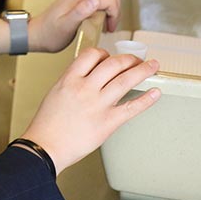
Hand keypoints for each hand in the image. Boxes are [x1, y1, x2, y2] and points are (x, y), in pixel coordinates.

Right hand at [20, 48, 160, 174]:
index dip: (104, 53)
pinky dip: (146, 99)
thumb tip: (89, 77)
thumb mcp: (55, 93)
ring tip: (152, 67)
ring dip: (143, 71)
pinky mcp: (108, 122)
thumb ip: (72, 82)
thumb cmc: (47, 124)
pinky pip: (131, 107)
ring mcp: (98, 104)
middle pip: (113, 64)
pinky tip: (154, 93)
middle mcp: (85, 88)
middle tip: (137, 60)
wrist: (46, 146)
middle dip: (129, 59)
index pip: (91, 55)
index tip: (110, 57)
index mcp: (69, 79)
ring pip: (125, 80)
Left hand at [29, 0, 119, 52]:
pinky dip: (105, 4)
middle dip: (116, 8)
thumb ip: (80, 12)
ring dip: (112, 4)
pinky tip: (99, 17)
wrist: (36, 34)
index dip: (115, 14)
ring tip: (107, 21)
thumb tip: (95, 0)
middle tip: (110, 24)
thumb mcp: (66, 27)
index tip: (110, 27)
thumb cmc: (49, 34)